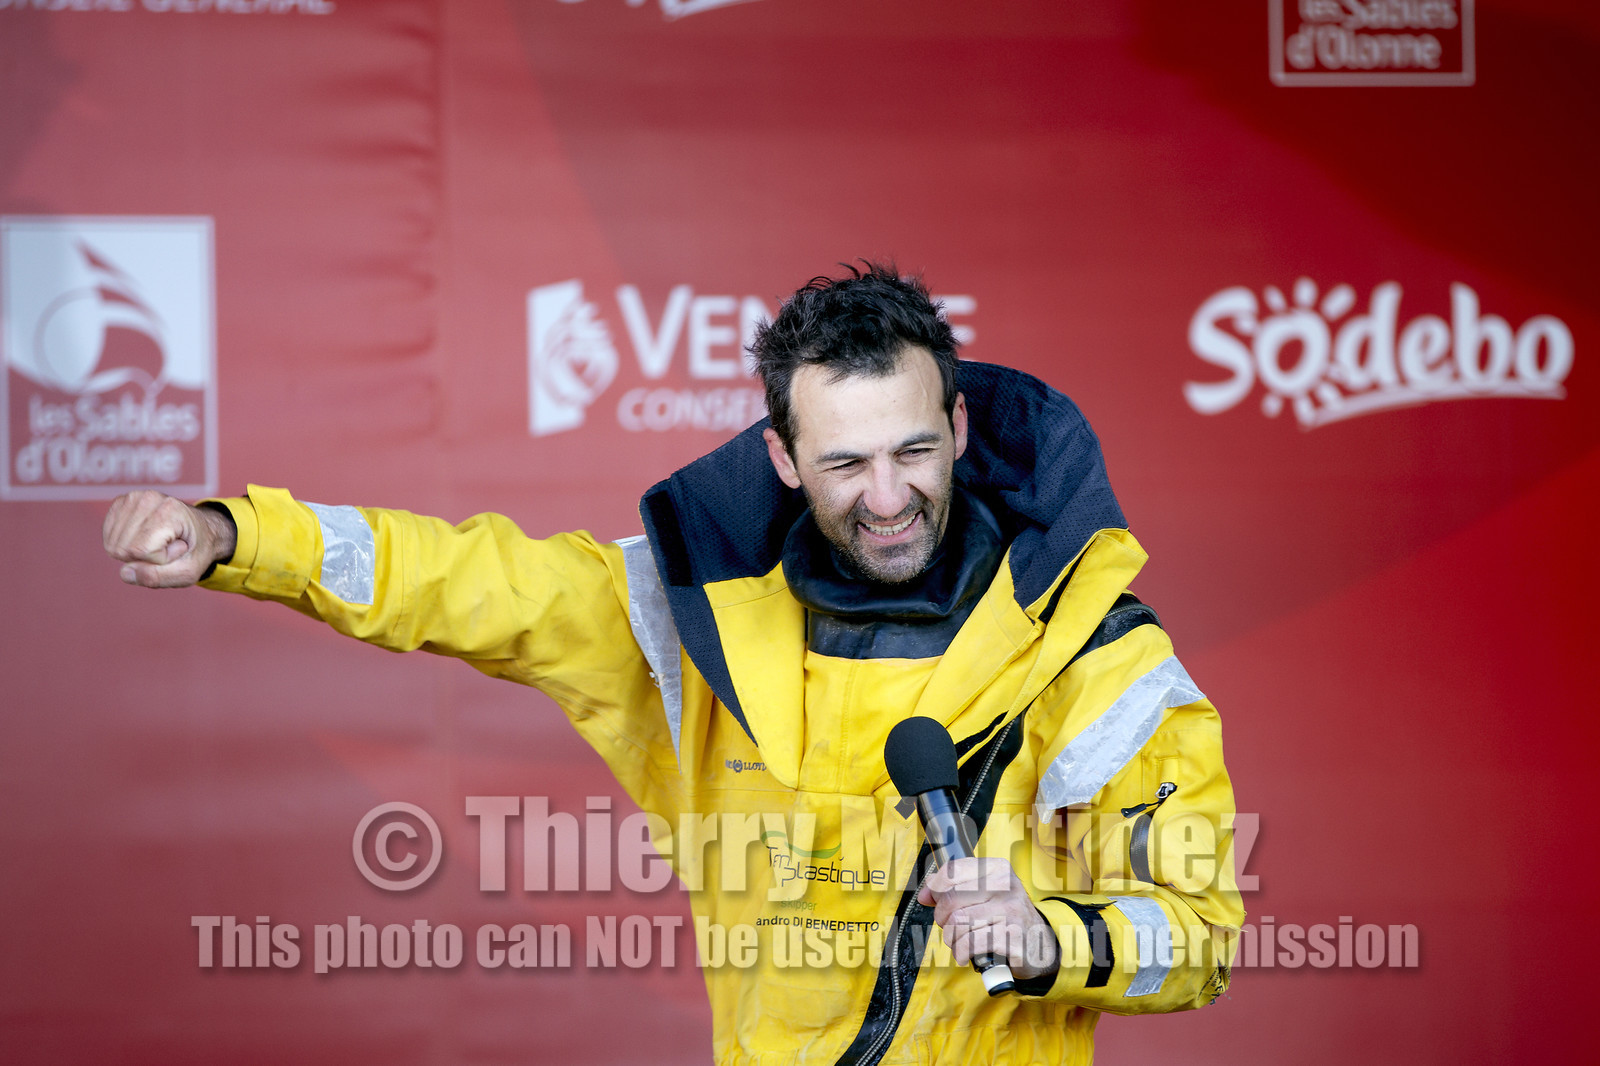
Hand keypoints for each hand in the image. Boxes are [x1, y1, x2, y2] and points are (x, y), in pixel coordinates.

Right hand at [103, 490, 235, 587]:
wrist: (202, 530)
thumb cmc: (196, 551)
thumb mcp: (188, 573)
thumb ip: (157, 577)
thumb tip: (125, 573)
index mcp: (170, 510)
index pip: (141, 550)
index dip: (158, 560)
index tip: (178, 549)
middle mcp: (148, 498)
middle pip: (122, 548)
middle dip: (144, 557)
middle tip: (168, 546)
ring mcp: (132, 498)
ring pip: (112, 544)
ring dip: (135, 551)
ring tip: (159, 541)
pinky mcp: (120, 502)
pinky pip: (108, 536)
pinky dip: (125, 543)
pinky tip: (145, 537)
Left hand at [916, 856, 1058, 981]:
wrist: (1040, 945)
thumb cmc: (1006, 917)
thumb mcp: (986, 894)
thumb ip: (954, 889)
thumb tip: (925, 895)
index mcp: (997, 869)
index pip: (952, 871)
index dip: (935, 889)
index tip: (934, 901)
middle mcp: (1005, 886)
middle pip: (951, 899)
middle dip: (943, 919)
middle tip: (951, 927)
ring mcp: (1010, 911)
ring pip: (958, 923)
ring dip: (952, 939)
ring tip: (960, 942)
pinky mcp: (1010, 937)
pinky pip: (969, 943)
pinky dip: (961, 952)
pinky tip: (966, 954)